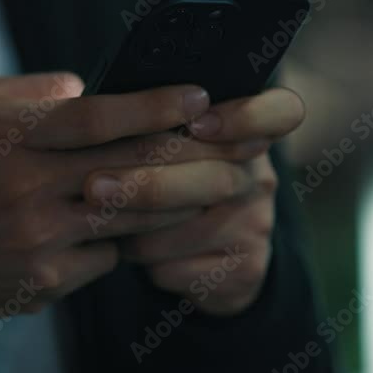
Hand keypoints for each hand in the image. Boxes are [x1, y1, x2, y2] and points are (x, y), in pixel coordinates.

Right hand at [0, 73, 264, 326]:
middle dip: (193, 156)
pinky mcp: (46, 281)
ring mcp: (37, 239)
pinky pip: (109, 255)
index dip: (154, 106)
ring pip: (134, 217)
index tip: (200, 97)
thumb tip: (94, 87)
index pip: (96, 117)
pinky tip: (132, 227)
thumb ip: (39, 90)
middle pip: (130, 169)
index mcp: (8, 134)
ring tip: (213, 181)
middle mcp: (24, 187)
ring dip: (180, 200)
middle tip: (237, 144)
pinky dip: (125, 239)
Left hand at [83, 88, 305, 315]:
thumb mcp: (174, 142)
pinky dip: (143, 261)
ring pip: (184, 230)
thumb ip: (155, 121)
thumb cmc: (171, 177)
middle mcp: (261, 178)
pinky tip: (133, 250)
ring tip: (107, 219)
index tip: (197, 123)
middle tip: (94, 186)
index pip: (281, 112)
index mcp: (249, 130)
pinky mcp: (244, 271)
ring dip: (133, 228)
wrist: (207, 255)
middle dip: (147, 184)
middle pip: (216, 178)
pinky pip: (176, 267)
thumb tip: (90, 101)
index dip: (244, 117)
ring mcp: (256, 226)